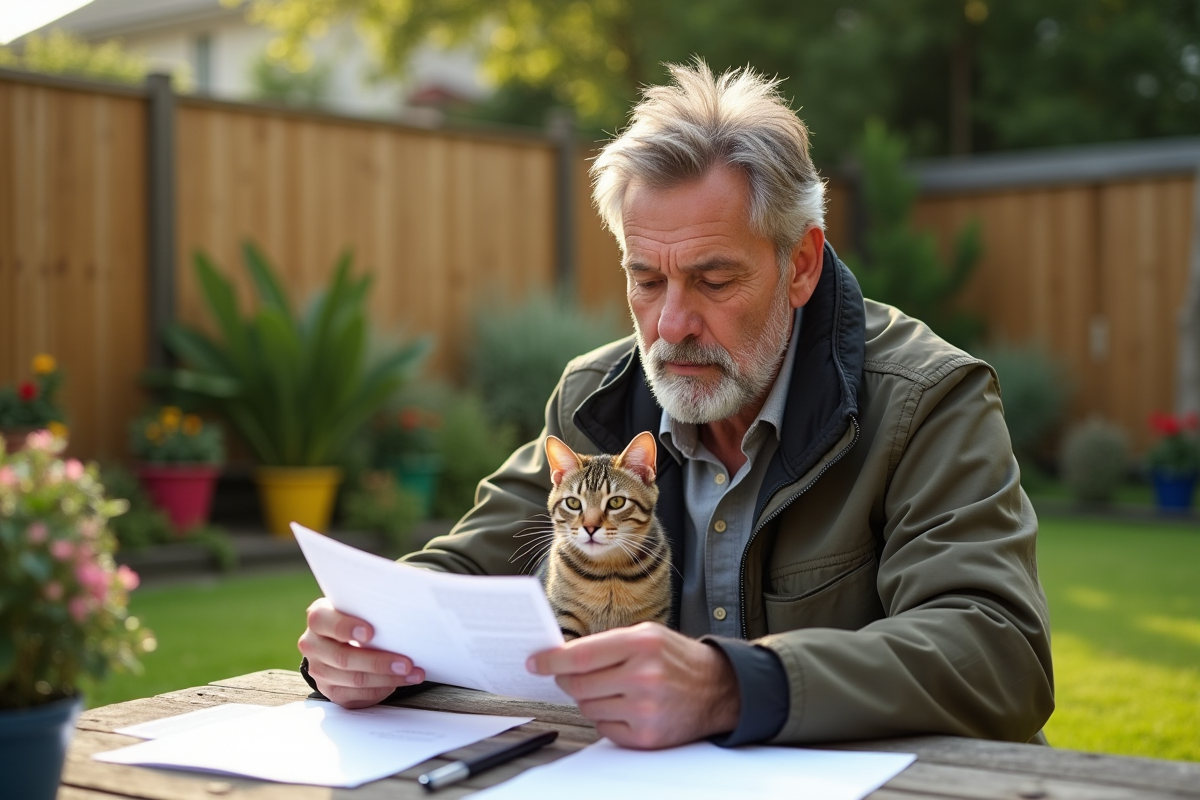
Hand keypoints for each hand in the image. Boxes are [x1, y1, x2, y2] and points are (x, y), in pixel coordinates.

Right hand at [297, 597, 424, 708]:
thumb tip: (401, 612)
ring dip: (387, 678)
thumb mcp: (357, 609)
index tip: (370, 632)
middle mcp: (313, 645)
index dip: (345, 627)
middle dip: (378, 662)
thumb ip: (369, 610)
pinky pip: (357, 695)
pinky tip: (399, 682)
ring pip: (354, 679)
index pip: (322, 620)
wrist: (341, 640)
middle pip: (342, 658)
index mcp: (318, 618)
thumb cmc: (357, 619)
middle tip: (406, 663)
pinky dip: (382, 689)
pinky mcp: (330, 690)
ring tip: (413, 674)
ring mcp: (319, 670)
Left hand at [527, 622, 739, 748]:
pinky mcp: (647, 737)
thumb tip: (561, 656)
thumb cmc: (677, 658)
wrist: (718, 689)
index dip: (552, 660)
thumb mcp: (647, 635)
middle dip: (568, 680)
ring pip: (588, 707)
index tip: (535, 662)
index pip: (581, 655)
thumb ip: (606, 644)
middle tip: (569, 675)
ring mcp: (645, 710)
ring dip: (589, 698)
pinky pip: (604, 729)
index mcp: (641, 644)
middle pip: (579, 684)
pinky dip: (606, 718)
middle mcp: (644, 676)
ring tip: (612, 688)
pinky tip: (624, 706)